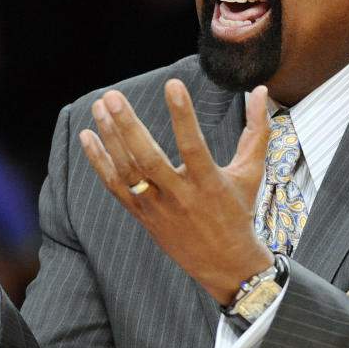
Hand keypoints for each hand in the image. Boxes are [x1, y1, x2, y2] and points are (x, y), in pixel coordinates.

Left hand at [79, 79, 273, 304]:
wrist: (225, 264)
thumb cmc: (239, 211)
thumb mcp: (251, 172)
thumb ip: (256, 130)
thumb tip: (260, 90)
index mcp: (209, 183)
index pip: (193, 145)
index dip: (183, 115)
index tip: (173, 84)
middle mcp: (180, 196)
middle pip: (148, 159)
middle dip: (128, 127)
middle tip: (114, 97)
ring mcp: (157, 207)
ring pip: (128, 171)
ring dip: (110, 138)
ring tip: (100, 106)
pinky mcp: (142, 216)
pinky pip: (116, 187)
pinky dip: (99, 162)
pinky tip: (88, 136)